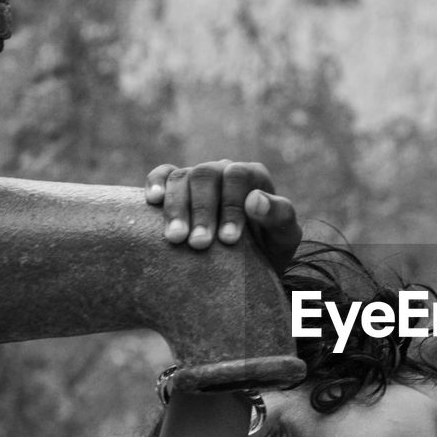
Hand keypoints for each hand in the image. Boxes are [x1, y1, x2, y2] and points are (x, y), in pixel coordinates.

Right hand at [145, 159, 301, 270]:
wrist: (246, 266)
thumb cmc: (268, 250)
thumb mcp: (284, 239)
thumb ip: (280, 217)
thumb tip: (255, 200)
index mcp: (253, 177)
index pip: (237, 177)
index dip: (231, 206)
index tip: (228, 240)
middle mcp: (223, 171)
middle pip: (205, 175)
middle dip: (202, 210)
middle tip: (199, 244)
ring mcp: (197, 177)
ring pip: (180, 177)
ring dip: (176, 207)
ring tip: (176, 238)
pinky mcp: (176, 187)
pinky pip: (162, 174)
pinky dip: (155, 183)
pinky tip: (152, 201)